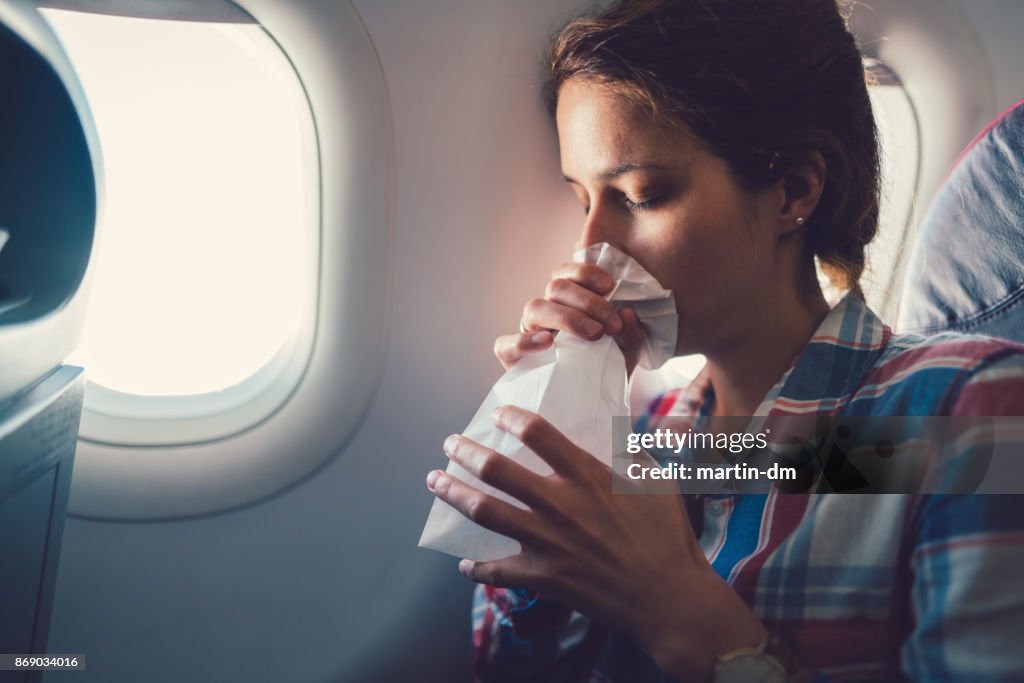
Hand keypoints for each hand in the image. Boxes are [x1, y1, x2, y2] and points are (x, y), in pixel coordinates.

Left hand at [426, 406, 767, 681]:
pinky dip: (478, 568)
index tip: (498, 414)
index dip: (511, 418)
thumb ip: (628, 453)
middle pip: (496, 470)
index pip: (537, 433)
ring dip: (453, 494)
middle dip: (465, 452)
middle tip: (450, 444)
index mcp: (588, 475)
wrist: (669, 598)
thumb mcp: (655, 480)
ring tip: (435, 481)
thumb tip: (614, 432)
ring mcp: (548, 541)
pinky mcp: (545, 577)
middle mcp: (560, 504)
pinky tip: (465, 564)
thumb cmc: (668, 536)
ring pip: (485, 512)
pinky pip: (498, 571)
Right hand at [493, 263, 645, 373]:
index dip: (586, 272)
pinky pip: (506, 344)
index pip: (569, 273)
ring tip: (593, 335)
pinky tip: (547, 343)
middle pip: (555, 287)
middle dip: (587, 301)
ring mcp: (528, 332)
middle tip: (611, 324)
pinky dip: (524, 341)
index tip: (610, 285)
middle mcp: (547, 311)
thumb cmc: (607, 368)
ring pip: (534, 308)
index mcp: (569, 301)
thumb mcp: (626, 350)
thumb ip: (630, 332)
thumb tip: (627, 313)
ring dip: (566, 317)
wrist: (592, 403)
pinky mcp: (513, 358)